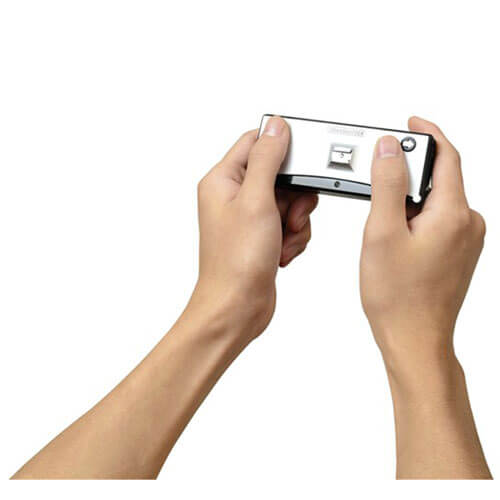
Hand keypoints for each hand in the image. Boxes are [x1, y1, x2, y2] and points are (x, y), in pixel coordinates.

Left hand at [192, 116, 317, 340]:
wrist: (237, 307)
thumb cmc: (237, 261)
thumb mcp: (256, 200)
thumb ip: (267, 158)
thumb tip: (276, 125)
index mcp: (223, 180)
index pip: (255, 143)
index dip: (282, 148)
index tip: (302, 160)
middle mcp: (233, 196)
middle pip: (279, 175)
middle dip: (295, 196)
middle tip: (292, 215)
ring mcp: (249, 217)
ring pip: (290, 200)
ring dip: (297, 221)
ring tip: (283, 239)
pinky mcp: (262, 235)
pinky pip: (290, 223)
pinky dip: (294, 237)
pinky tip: (282, 253)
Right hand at [360, 117, 485, 373]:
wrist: (414, 338)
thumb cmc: (398, 296)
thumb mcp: (382, 233)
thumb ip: (386, 185)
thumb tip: (389, 149)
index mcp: (454, 214)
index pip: (447, 156)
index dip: (428, 134)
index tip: (410, 123)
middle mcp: (468, 224)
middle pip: (441, 178)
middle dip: (409, 171)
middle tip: (379, 179)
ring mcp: (466, 240)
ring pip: (437, 201)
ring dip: (410, 198)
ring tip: (383, 222)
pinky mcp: (458, 253)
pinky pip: (438, 220)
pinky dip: (416, 216)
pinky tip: (396, 236)